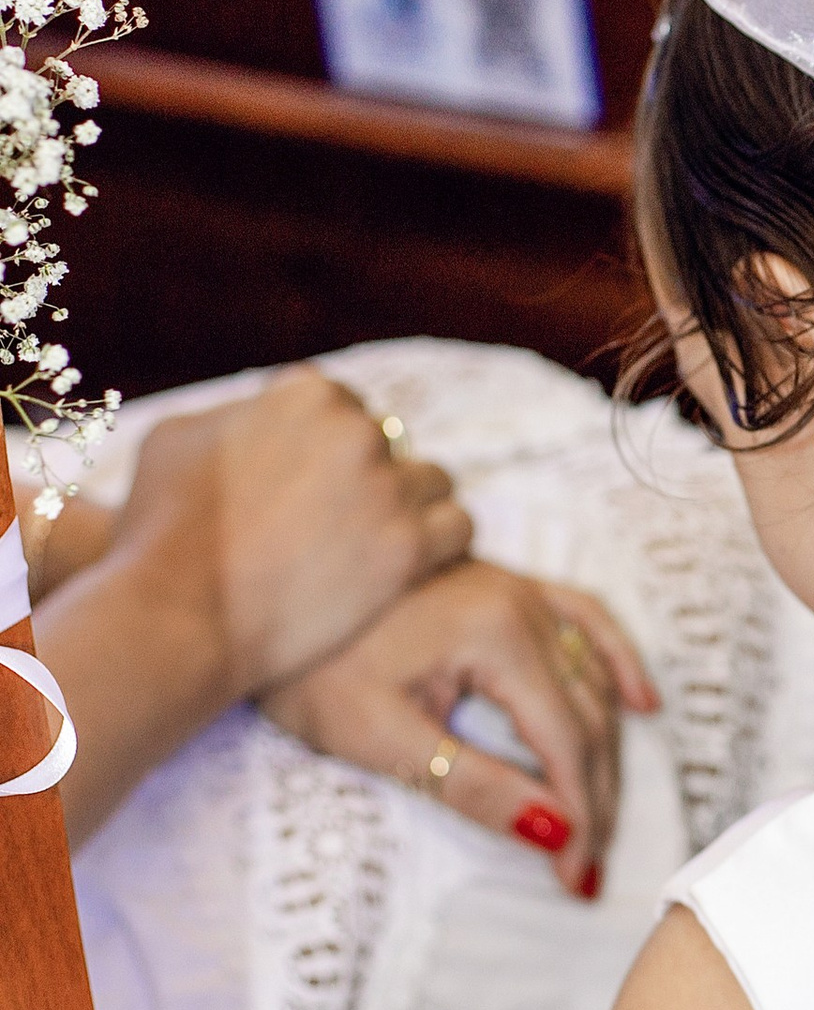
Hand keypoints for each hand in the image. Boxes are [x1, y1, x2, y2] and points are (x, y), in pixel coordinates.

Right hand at [121, 368, 470, 698]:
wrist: (176, 616)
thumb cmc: (159, 531)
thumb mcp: (175, 439)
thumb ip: (231, 414)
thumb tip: (258, 412)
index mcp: (306, 393)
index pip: (341, 403)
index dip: (328, 445)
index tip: (317, 483)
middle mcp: (356, 429)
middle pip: (390, 443)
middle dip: (370, 477)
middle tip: (345, 523)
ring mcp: (387, 487)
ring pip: (433, 481)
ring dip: (413, 507)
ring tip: (383, 544)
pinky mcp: (409, 547)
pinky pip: (459, 528)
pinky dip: (441, 543)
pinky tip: (416, 566)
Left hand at [261, 564, 656, 894]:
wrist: (253, 596)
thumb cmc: (305, 670)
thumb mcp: (383, 741)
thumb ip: (475, 786)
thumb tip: (555, 834)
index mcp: (497, 633)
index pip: (566, 742)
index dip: (580, 816)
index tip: (575, 879)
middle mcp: (522, 601)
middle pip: (588, 715)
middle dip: (595, 797)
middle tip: (586, 868)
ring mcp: (516, 587)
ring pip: (592, 677)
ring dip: (606, 750)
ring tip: (601, 817)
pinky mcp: (503, 585)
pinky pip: (585, 619)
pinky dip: (617, 661)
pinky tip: (643, 701)